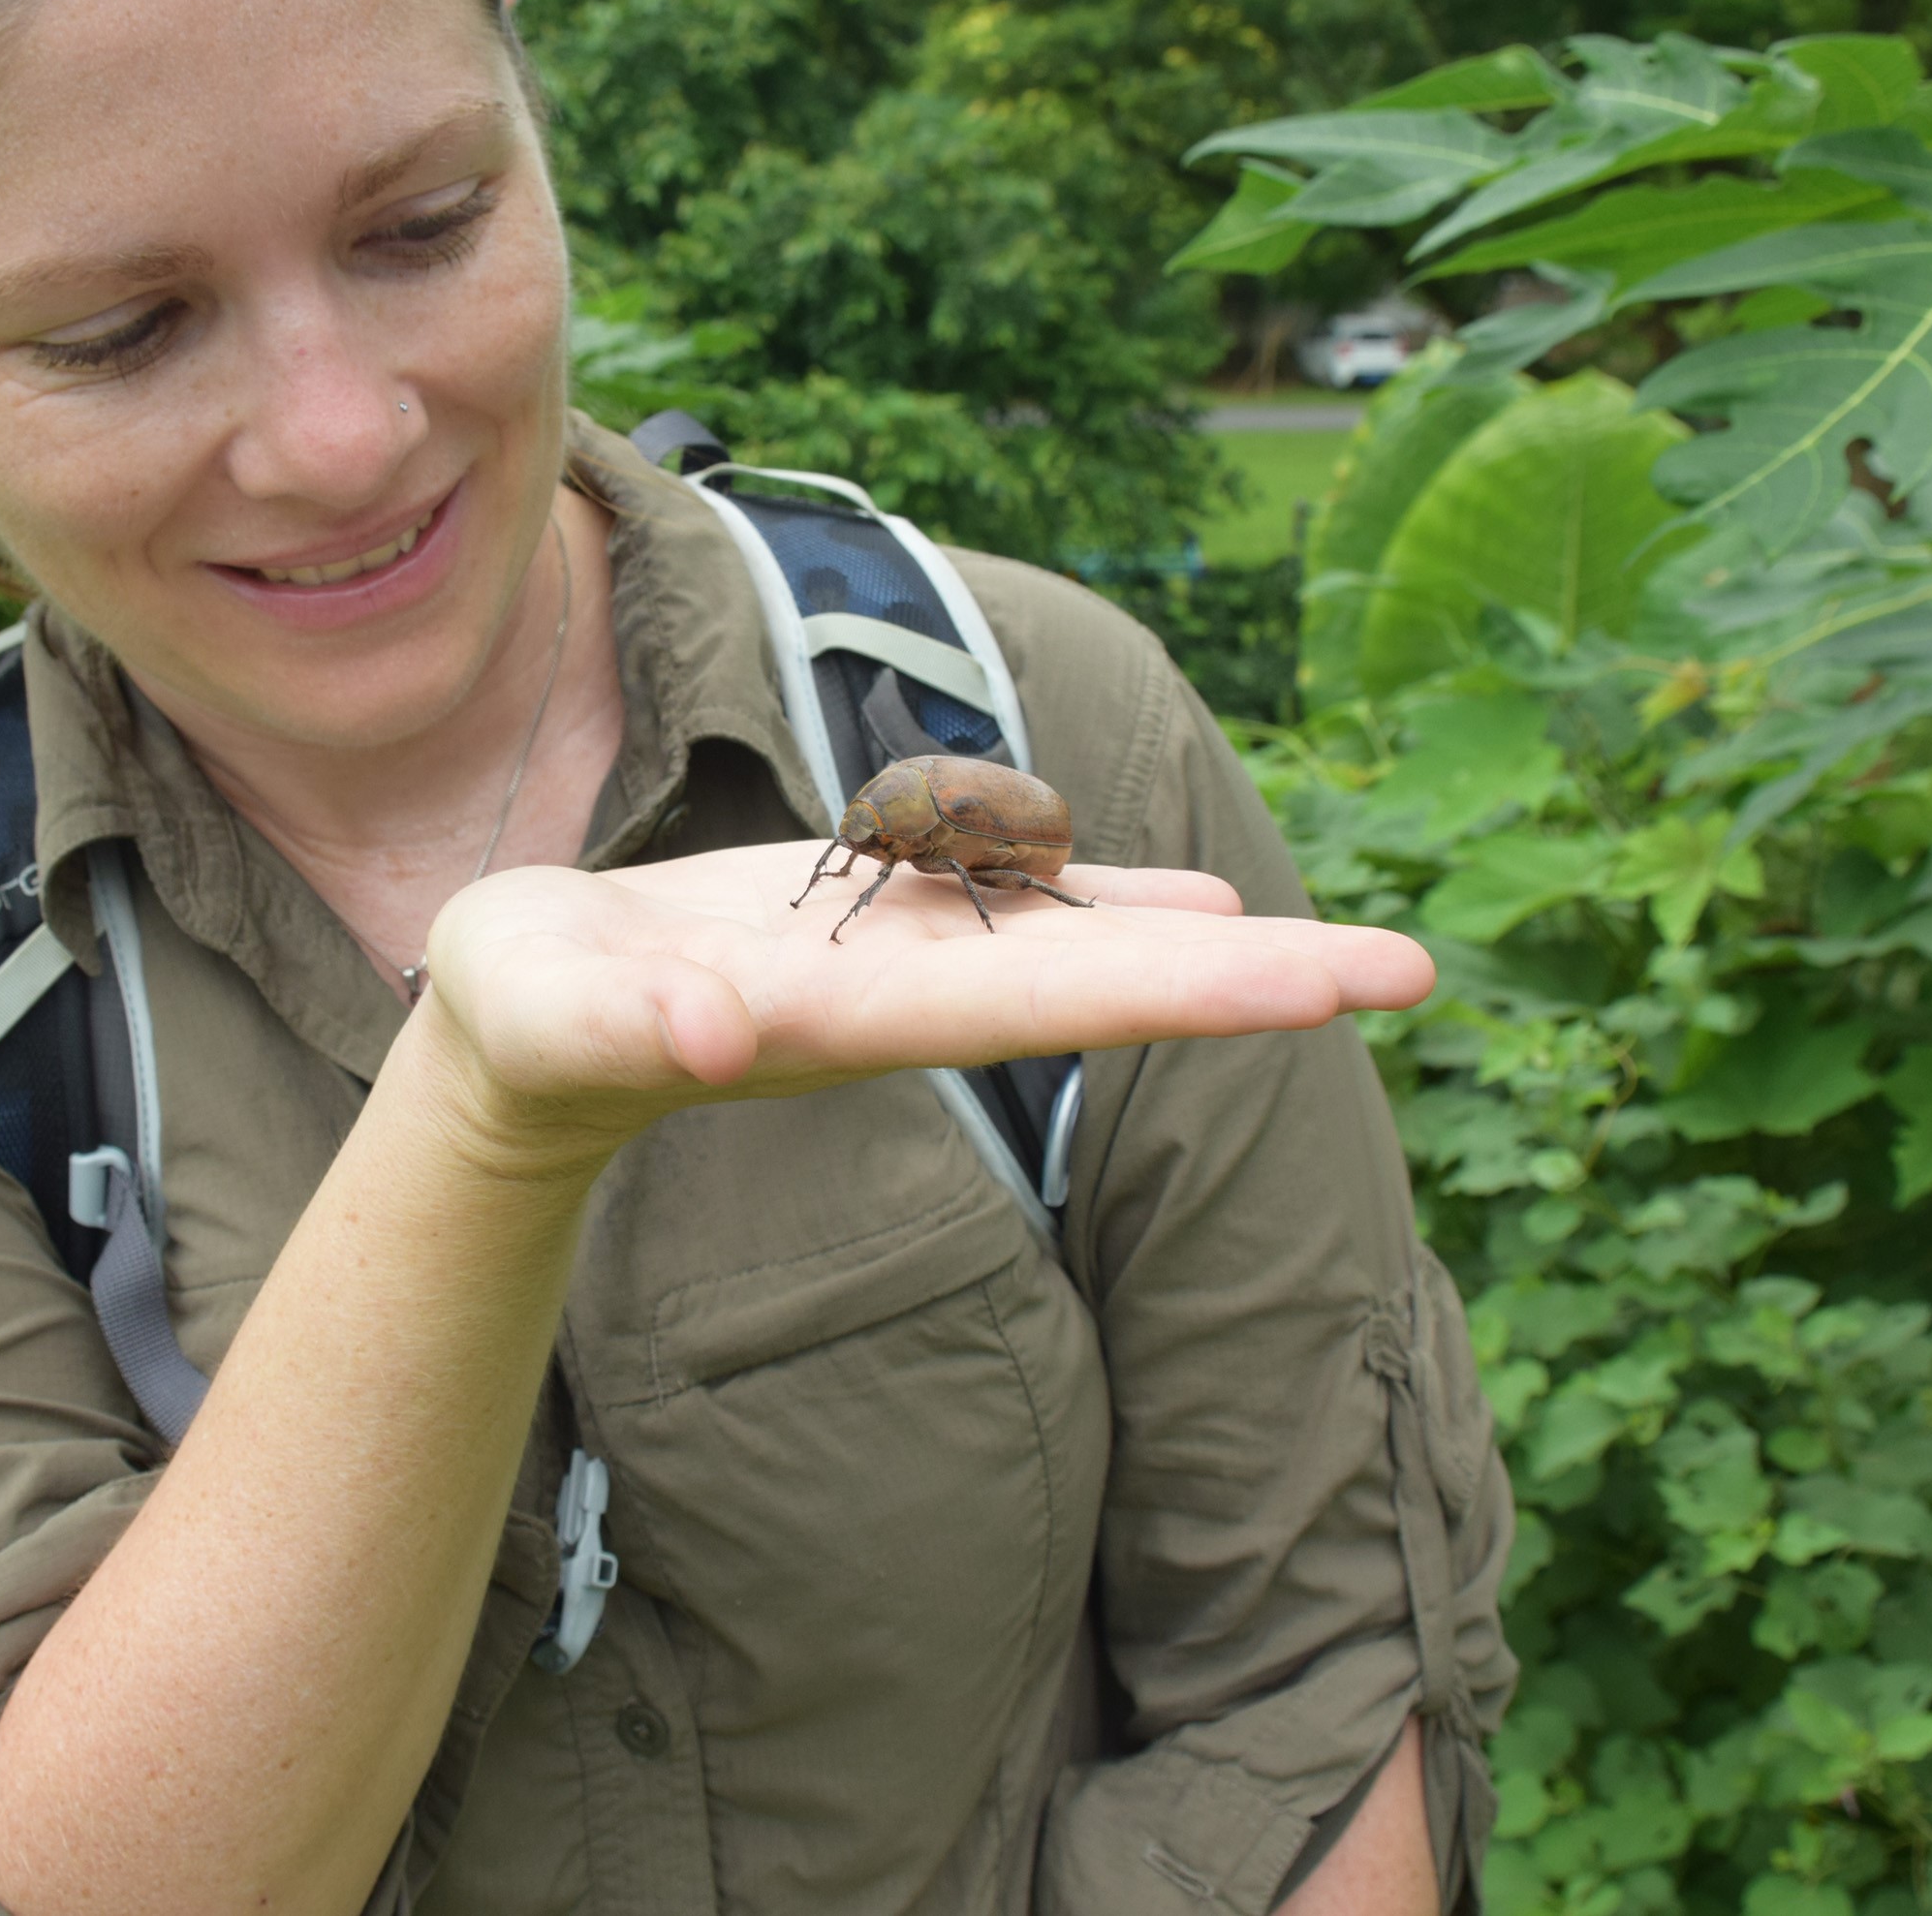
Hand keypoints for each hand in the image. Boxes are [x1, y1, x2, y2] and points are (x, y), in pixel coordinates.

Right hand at [405, 841, 1433, 1182]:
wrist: (515, 1037)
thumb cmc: (519, 1024)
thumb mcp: (547, 1008)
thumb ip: (621, 1022)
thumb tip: (717, 1030)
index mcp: (857, 1016)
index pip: (1053, 1001)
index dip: (1192, 989)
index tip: (1328, 993)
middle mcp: (911, 1001)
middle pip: (1105, 984)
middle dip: (1256, 978)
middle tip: (1416, 970)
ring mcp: (902, 970)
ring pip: (1080, 947)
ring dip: (1209, 947)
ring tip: (1346, 952)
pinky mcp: (875, 931)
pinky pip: (1019, 910)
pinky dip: (1112, 900)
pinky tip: (1188, 894)